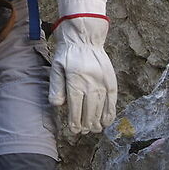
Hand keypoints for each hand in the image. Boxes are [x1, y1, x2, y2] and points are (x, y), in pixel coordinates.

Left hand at [48, 16, 116, 135]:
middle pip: (89, 110)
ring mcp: (102, 82)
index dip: (75, 121)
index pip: (75, 107)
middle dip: (86, 124)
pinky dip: (110, 112)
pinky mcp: (111, 80)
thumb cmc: (67, 54)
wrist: (85, 37)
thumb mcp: (56, 68)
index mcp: (75, 81)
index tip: (74, 130)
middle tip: (83, 132)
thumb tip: (57, 106)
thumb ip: (56, 87)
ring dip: (97, 121)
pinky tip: (107, 121)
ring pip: (101, 108)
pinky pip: (112, 100)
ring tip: (94, 129)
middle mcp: (90, 84)